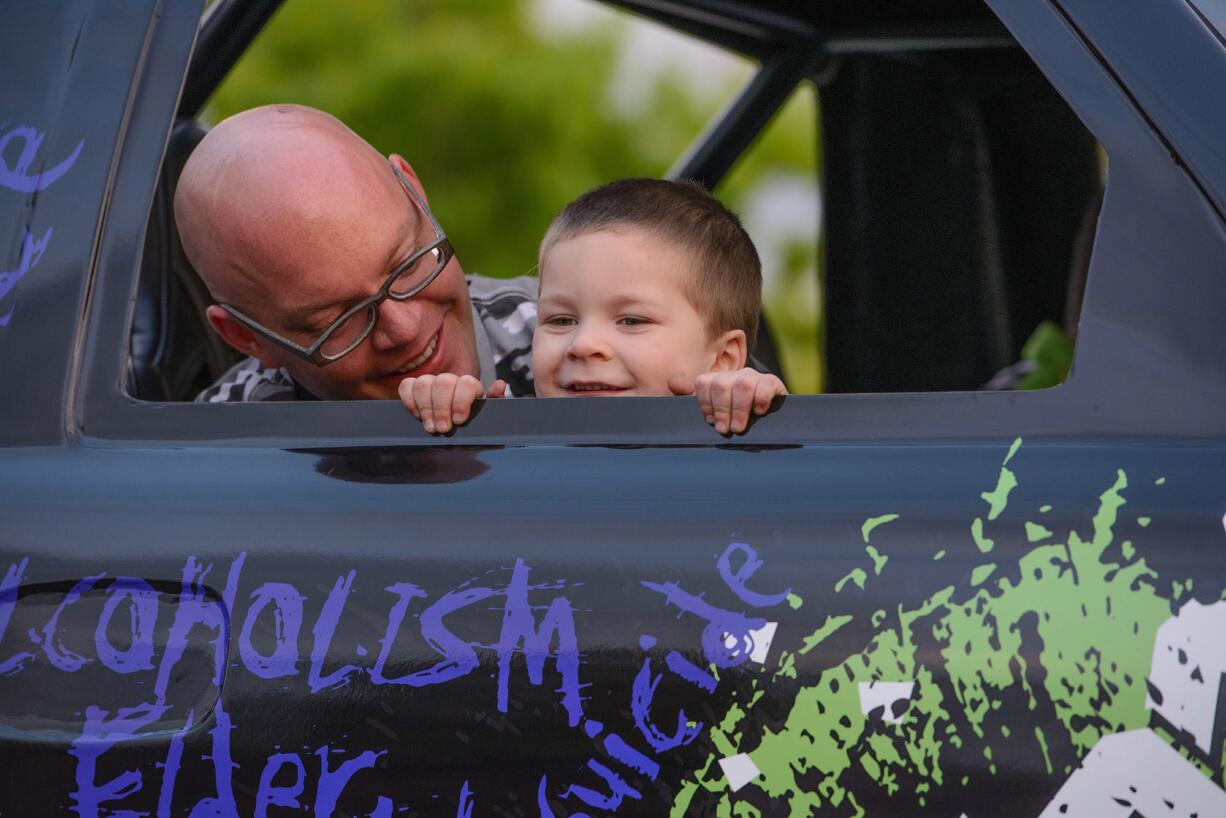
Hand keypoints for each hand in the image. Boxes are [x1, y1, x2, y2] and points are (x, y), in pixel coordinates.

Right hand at [398, 374, 505, 433]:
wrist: (453, 431)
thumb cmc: (471, 425)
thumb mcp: (486, 418)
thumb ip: (495, 402)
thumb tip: (500, 384)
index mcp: (469, 387)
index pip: (466, 383)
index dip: (461, 401)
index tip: (459, 420)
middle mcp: (450, 381)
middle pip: (443, 383)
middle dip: (441, 408)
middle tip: (442, 429)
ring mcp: (431, 383)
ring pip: (424, 383)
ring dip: (425, 408)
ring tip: (430, 427)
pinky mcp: (413, 388)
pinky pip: (407, 386)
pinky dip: (409, 400)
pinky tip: (416, 416)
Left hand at [670, 369, 787, 434]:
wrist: (767, 424)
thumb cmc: (733, 420)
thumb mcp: (711, 412)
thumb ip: (689, 398)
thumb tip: (674, 382)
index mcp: (717, 381)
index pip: (704, 383)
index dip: (705, 404)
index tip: (710, 421)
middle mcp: (734, 375)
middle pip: (721, 384)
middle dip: (721, 410)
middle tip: (725, 430)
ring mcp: (754, 377)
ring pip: (743, 384)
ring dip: (739, 409)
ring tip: (739, 428)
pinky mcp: (773, 383)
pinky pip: (766, 384)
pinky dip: (761, 400)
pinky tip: (759, 412)